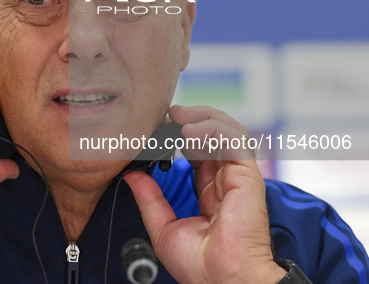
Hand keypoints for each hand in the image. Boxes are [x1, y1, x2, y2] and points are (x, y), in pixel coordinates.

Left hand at [125, 105, 286, 283]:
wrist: (222, 281)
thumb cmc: (201, 266)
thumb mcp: (163, 227)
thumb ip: (149, 199)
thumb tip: (131, 176)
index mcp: (210, 191)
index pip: (199, 152)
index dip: (181, 136)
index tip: (160, 129)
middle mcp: (226, 180)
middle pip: (215, 136)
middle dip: (192, 118)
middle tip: (169, 113)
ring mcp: (238, 177)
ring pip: (228, 132)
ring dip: (203, 118)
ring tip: (178, 116)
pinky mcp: (247, 176)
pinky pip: (235, 142)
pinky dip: (213, 130)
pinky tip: (190, 130)